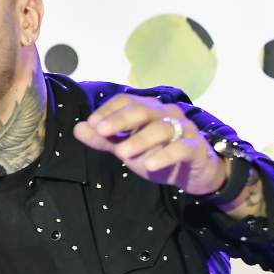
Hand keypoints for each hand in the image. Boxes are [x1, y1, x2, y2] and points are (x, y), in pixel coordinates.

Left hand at [73, 94, 225, 195]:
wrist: (193, 172)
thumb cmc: (157, 153)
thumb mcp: (126, 148)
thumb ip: (103, 139)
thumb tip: (78, 128)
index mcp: (148, 109)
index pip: (126, 101)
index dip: (108, 110)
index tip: (92, 124)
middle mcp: (166, 113)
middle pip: (143, 110)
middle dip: (120, 120)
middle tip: (102, 131)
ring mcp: (183, 129)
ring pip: (162, 128)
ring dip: (140, 139)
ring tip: (121, 153)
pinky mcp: (195, 148)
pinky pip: (182, 148)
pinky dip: (166, 155)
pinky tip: (150, 164)